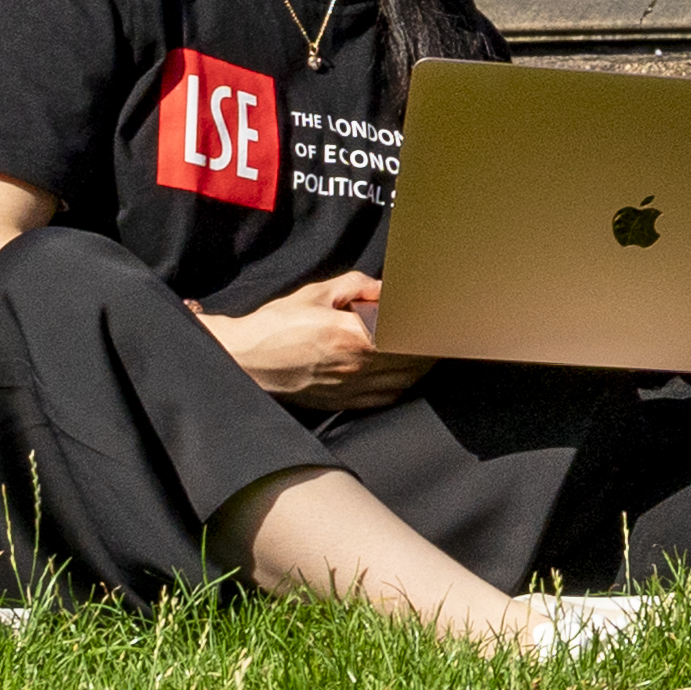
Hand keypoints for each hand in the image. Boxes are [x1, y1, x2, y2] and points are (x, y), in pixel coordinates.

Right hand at [201, 272, 427, 408]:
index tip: (444, 315)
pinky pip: (386, 397)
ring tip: (428, 347)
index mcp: (353, 335)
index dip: (432, 326)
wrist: (246, 360)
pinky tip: (404, 370)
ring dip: (421, 365)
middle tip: (442, 329)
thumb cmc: (280, 323)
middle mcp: (356, 367)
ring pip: (405, 381)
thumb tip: (389, 288)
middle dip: (432, 344)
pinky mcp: (343, 404)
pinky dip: (402, 384)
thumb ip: (360, 286)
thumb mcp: (319, 293)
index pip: (410, 334)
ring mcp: (351, 389)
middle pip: (415, 360)